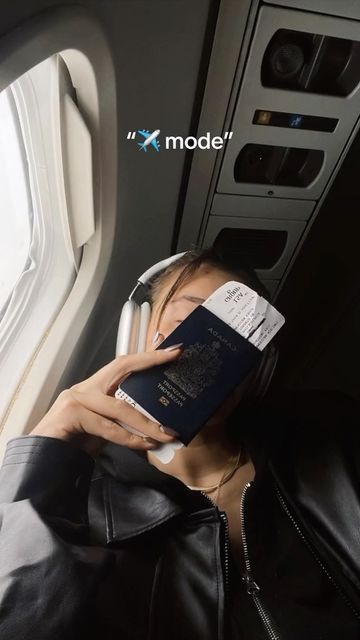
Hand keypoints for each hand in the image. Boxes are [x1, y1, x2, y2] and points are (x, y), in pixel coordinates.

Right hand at [30, 348, 180, 456]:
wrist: (42, 463)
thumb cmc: (73, 445)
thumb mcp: (102, 430)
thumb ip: (121, 422)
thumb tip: (155, 428)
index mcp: (93, 388)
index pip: (122, 365)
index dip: (147, 357)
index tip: (172, 351)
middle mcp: (84, 388)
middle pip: (120, 367)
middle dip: (150, 361)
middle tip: (175, 357)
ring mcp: (75, 400)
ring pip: (119, 407)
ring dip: (147, 423)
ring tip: (167, 434)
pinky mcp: (70, 416)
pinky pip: (107, 427)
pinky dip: (129, 438)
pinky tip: (145, 445)